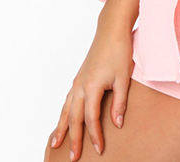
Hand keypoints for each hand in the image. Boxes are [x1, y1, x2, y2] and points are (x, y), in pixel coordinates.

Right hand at [48, 19, 133, 159]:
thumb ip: (119, 102)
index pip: (91, 118)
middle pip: (74, 117)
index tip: (99, 149)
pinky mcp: (79, 77)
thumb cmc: (119, 51)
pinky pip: (68, 99)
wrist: (111, 30)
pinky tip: (63, 119)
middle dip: (73, 139)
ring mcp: (78, 80)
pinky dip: (63, 112)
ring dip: (61, 127)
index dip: (95, 135)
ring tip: (56, 143)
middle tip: (73, 157)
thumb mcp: (123, 78)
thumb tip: (117, 124)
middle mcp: (80, 85)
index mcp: (91, 86)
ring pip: (66, 109)